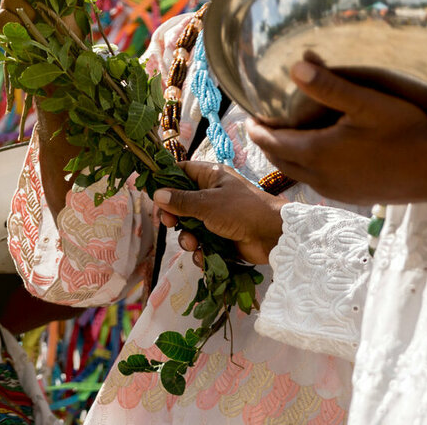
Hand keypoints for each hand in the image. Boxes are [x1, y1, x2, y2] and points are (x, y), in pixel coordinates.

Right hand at [153, 160, 285, 264]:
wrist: (274, 236)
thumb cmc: (242, 210)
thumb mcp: (207, 203)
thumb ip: (181, 201)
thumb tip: (156, 194)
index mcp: (211, 177)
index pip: (181, 171)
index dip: (165, 181)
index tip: (152, 194)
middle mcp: (212, 195)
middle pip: (181, 202)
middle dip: (173, 215)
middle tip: (168, 222)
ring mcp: (217, 218)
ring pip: (189, 226)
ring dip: (186, 237)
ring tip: (192, 243)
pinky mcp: (222, 238)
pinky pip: (202, 243)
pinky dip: (199, 250)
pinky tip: (202, 255)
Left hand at [244, 58, 426, 204]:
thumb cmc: (406, 133)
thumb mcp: (368, 103)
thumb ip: (329, 86)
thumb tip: (296, 65)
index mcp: (318, 153)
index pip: (272, 141)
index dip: (256, 129)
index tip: (248, 117)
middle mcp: (321, 177)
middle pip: (279, 160)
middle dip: (266, 142)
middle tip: (260, 125)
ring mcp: (336, 191)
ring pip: (296, 173)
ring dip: (285, 155)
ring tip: (283, 137)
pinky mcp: (350, 196)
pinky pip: (315, 182)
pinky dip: (304, 167)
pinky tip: (315, 155)